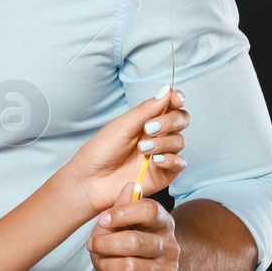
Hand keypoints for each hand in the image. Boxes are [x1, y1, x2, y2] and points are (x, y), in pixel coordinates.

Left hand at [64, 87, 189, 219]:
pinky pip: (179, 163)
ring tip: (143, 148)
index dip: (177, 99)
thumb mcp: (122, 126)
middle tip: (150, 128)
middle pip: (181, 120)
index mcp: (147, 120)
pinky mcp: (164, 174)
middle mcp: (157, 136)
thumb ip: (146, 110)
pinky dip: (170, 159)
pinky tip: (155, 160)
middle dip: (171, 121)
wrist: (90, 180)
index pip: (171, 105)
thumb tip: (167, 90)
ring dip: (164, 142)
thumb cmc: (101, 151)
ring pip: (180, 141)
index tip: (176, 98)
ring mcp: (162, 154)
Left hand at [88, 183, 179, 270]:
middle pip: (132, 241)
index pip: (149, 210)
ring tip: (104, 265)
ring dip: (107, 266)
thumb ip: (121, 209)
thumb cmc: (131, 251)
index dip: (122, 213)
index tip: (102, 219)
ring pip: (128, 267)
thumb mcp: (122, 227)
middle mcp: (169, 246)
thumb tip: (128, 185)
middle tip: (94, 247)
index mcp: (162, 223)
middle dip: (104, 245)